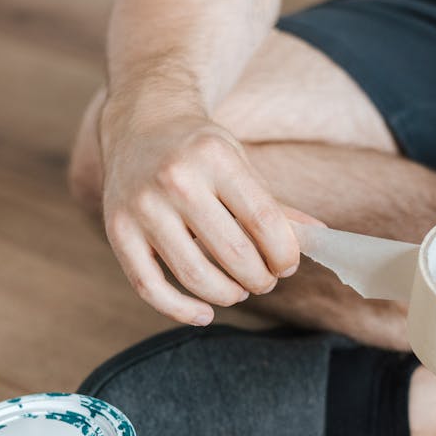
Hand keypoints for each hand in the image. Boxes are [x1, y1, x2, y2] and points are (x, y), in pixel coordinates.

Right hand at [100, 95, 317, 324]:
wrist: (142, 122)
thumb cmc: (201, 150)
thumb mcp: (241, 163)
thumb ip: (275, 205)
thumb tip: (319, 239)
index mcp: (214, 157)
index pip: (264, 222)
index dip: (285, 255)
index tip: (287, 264)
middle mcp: (175, 180)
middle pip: (234, 255)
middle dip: (260, 279)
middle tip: (264, 279)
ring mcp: (141, 207)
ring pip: (195, 277)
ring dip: (228, 295)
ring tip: (239, 290)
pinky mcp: (116, 230)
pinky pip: (149, 288)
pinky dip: (180, 310)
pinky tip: (204, 313)